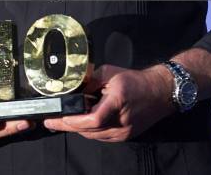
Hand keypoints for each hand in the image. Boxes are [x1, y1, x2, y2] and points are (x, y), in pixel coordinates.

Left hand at [43, 64, 174, 141]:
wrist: (159, 92)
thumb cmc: (135, 80)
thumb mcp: (109, 73)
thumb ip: (89, 82)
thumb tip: (73, 90)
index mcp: (117, 102)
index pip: (92, 119)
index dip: (72, 121)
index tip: (56, 118)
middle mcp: (121, 122)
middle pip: (89, 131)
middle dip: (67, 126)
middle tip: (51, 121)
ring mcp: (123, 133)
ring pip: (93, 136)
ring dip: (78, 129)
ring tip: (62, 120)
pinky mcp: (124, 136)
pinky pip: (101, 136)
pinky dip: (90, 130)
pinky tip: (81, 122)